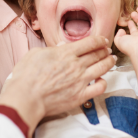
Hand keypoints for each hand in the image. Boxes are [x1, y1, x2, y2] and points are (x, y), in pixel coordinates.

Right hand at [0, 35, 115, 136]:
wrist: (26, 97)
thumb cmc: (26, 75)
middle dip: (105, 50)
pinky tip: (101, 81)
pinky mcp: (80, 96)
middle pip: (97, 54)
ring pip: (102, 68)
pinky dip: (103, 83)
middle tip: (108, 50)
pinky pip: (99, 88)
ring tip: (111, 60)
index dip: (99, 40)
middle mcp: (76, 65)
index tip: (102, 40)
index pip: (90, 43)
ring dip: (109, 62)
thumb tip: (62, 45)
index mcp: (65, 53)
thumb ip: (51, 48)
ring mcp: (80, 81)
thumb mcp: (35, 53)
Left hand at [114, 6, 137, 58]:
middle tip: (132, 13)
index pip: (135, 31)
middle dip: (137, 18)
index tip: (128, 20)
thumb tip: (121, 30)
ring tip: (137, 8)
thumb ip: (118, 35)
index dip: (131, 25)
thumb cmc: (130, 47)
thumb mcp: (118, 41)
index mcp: (136, 40)